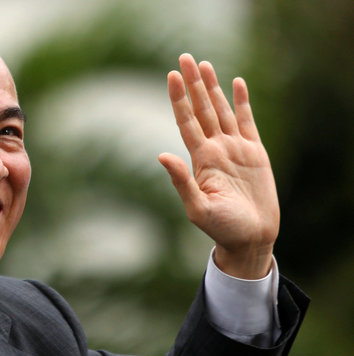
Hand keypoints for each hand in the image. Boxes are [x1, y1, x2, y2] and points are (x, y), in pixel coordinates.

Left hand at [159, 53, 278, 278]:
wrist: (250, 238)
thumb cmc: (221, 228)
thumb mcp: (197, 208)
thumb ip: (181, 181)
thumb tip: (162, 155)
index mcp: (201, 159)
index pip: (186, 121)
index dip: (179, 99)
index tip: (171, 76)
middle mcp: (215, 149)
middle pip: (201, 109)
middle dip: (193, 84)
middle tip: (185, 58)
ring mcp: (235, 149)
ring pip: (221, 110)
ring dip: (213, 87)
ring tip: (204, 64)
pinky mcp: (254, 152)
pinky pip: (247, 121)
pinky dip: (242, 102)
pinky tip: (236, 84)